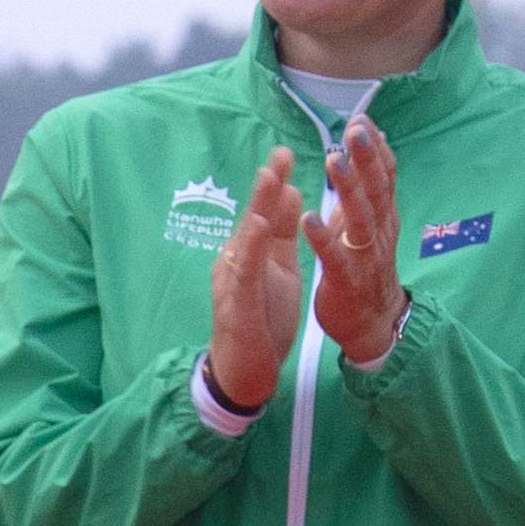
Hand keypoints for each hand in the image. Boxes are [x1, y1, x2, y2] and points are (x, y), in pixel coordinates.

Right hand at [205, 146, 306, 416]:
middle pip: (253, 217)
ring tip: (270, 178)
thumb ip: (282, 237)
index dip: (275, 184)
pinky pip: (244, 272)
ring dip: (257, 207)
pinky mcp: (237, 304)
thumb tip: (291, 194)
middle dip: (267, 185)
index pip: (265, 213)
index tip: (288, 153)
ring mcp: (234, 282)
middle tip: (281, 153)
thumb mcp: (280, 271)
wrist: (246, 372)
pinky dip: (250, 247)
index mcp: (253, 254)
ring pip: (245, 239)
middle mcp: (237, 262)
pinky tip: (257, 226)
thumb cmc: (263, 321)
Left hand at [306, 115, 407, 366]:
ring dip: (347, 189)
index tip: (364, 119)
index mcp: (382, 219)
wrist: (373, 324)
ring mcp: (363, 257)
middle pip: (375, 191)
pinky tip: (307, 219)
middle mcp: (378, 233)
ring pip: (359, 219)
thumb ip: (369, 192)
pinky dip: (323, 238)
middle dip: (366, 159)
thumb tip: (372, 150)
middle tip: (356, 129)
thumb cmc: (366, 269)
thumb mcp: (372, 227)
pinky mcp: (344, 280)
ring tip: (334, 161)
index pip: (384, 178)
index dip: (375, 149)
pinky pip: (334, 257)